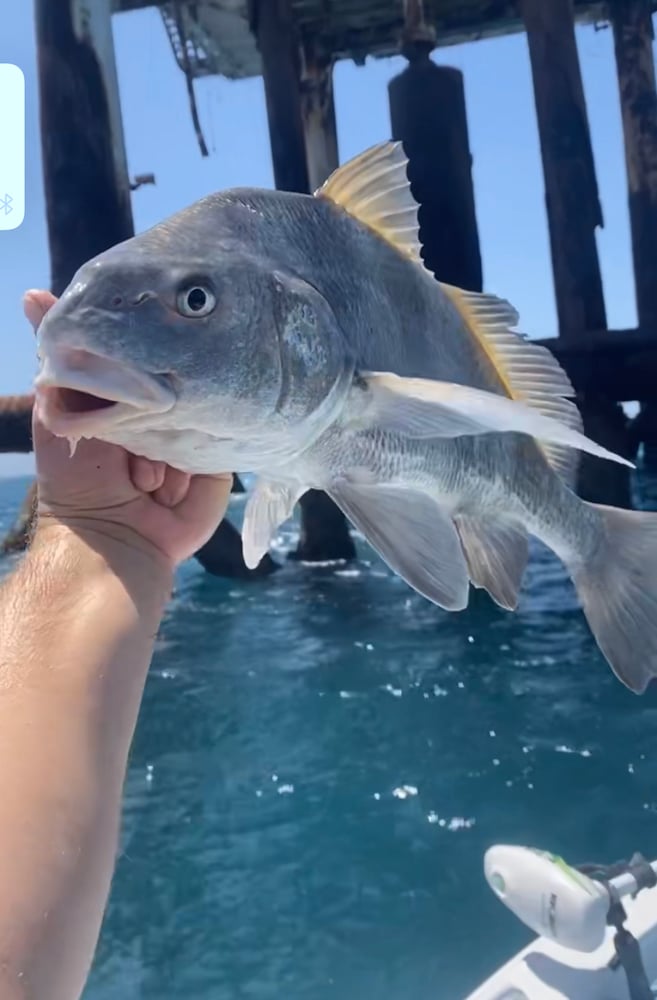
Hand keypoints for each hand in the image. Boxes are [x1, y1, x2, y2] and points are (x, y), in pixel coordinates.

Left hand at [26, 290, 231, 570]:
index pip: (141, 357)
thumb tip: (34, 294)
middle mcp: (163, 414)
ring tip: (143, 481)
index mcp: (127, 398)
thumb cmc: (79, 475)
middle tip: (123, 458)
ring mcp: (193, 436)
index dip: (137, 357)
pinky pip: (222, 439)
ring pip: (198, 409)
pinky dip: (199, 456)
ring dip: (168, 444)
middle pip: (175, 378)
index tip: (134, 358)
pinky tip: (175, 482)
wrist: (116, 540)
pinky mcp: (220, 462)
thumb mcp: (59, 407)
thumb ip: (59, 356)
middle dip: (152, 407)